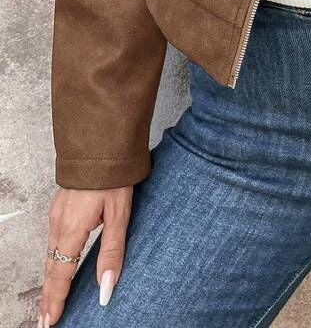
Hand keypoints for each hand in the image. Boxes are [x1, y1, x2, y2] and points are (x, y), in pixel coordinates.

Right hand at [40, 185, 131, 324]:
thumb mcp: (119, 216)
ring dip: (50, 279)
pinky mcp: (60, 206)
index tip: (51, 321)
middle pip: (50, 268)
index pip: (60, 274)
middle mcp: (59, 224)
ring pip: (50, 253)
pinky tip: (57, 264)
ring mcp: (57, 213)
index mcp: (72, 229)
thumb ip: (112, 253)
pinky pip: (52, 239)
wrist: (100, 145)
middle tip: (46, 320)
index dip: (56, 300)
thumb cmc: (113, 178)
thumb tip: (106, 287)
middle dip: (49, 296)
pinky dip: (52, 258)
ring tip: (51, 300)